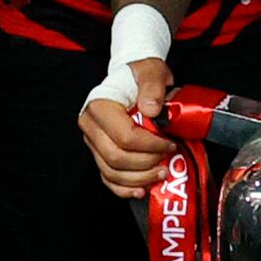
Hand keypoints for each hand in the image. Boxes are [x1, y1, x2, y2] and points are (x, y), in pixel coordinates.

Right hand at [81, 53, 176, 194]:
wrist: (132, 78)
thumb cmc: (139, 75)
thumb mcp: (150, 71)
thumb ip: (152, 86)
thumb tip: (151, 109)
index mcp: (100, 106)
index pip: (124, 136)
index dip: (150, 146)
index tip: (170, 144)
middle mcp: (91, 126)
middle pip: (116, 158)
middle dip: (146, 164)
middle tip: (167, 160)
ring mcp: (93, 142)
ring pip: (112, 172)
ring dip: (139, 179)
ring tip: (160, 174)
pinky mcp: (99, 154)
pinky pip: (108, 178)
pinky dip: (124, 188)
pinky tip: (141, 189)